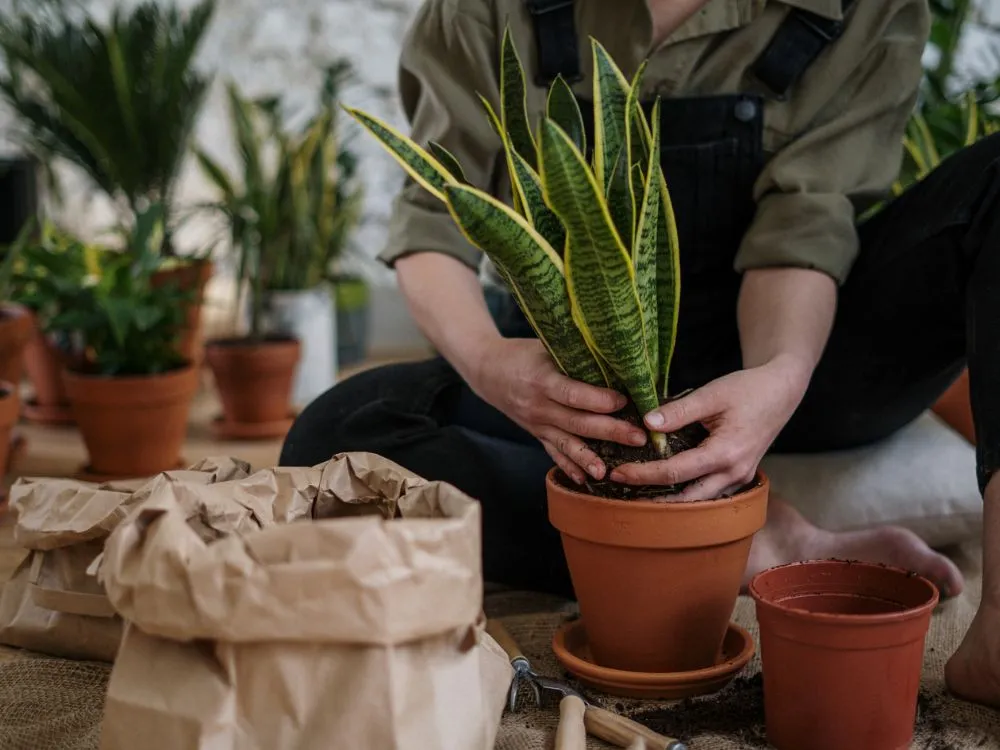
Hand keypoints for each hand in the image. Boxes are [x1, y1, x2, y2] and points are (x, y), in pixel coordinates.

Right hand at [469, 338, 647, 483]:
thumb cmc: (522, 354)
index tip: (625, 401)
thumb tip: (615, 359)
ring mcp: (536, 424)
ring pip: (566, 444)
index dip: (599, 400)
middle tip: (638, 437)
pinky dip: (568, 467)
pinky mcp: (536, 434)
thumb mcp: (545, 347)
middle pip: (577, 422)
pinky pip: (553, 453)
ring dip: (589, 458)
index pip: (573, 394)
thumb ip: (574, 355)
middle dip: (610, 431)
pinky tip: (585, 480)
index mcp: (542, 380)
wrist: (487, 370)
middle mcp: (538, 406)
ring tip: (610, 471)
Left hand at [609, 355, 811, 500]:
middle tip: (621, 490)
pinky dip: (687, 491)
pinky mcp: (740, 474)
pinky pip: (710, 492)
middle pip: (687, 497)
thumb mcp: (712, 394)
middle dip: (653, 497)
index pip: (676, 472)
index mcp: (726, 453)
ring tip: (638, 493)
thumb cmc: (748, 389)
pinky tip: (666, 485)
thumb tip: (646, 424)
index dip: (644, 474)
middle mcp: (735, 473)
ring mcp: (740, 477)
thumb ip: (679, 411)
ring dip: (670, 499)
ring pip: (700, 500)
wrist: (782, 391)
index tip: (618, 473)